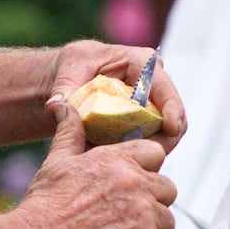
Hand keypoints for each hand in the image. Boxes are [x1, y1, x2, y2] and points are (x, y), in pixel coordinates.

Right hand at [15, 100, 178, 228]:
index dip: (146, 167)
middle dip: (151, 199)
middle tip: (124, 211)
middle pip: (167, 188)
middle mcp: (136, 184)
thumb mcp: (57, 161)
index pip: (156, 153)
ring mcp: (144, 216)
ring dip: (148, 227)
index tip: (132, 180)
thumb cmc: (45, 204)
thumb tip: (63, 106)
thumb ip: (70, 132)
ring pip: (165, 220)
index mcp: (118, 159)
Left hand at [46, 39, 185, 151]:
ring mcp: (153, 105)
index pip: (164, 87)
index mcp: (141, 63)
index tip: (171, 129)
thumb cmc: (73, 68)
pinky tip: (124, 165)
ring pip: (166, 134)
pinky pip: (152, 143)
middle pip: (173, 115)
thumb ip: (63, 89)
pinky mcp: (147, 123)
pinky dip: (141, 154)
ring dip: (153, 150)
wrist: (72, 80)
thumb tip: (56, 105)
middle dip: (166, 138)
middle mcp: (154, 83)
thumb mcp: (67, 73)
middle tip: (150, 159)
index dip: (172, 109)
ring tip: (132, 165)